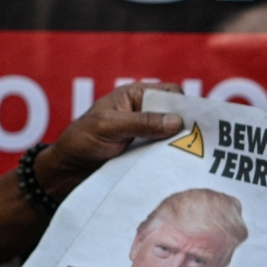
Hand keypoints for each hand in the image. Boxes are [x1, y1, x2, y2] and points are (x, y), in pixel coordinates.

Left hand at [36, 82, 184, 198]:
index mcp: (135, 96)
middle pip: (178, 116)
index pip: (171, 93)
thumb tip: (178, 121)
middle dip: (187, 128)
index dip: (184, 105)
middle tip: (199, 144)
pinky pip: (167, 155)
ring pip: (175, 137)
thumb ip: (142, 122)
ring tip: (193, 159)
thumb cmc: (81, 141)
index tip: (194, 124)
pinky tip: (180, 168)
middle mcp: (144, 114)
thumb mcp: (109, 126)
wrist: (67, 172)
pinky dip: (173, 160)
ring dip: (181, 147)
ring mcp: (147, 136)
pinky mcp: (147, 155)